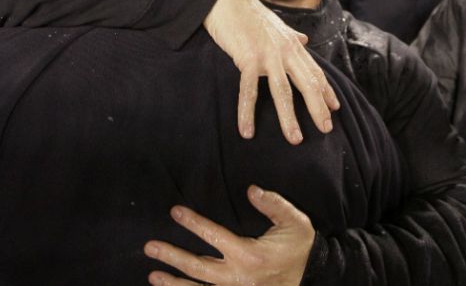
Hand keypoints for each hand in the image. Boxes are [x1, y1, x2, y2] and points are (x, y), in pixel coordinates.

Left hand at [144, 185, 314, 285]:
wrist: (315, 277)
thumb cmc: (301, 247)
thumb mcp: (294, 222)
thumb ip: (273, 204)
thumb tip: (251, 190)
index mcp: (250, 254)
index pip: (214, 236)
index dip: (193, 223)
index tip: (175, 212)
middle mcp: (239, 277)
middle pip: (198, 267)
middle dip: (172, 256)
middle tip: (150, 247)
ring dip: (175, 283)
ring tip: (153, 276)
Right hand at [204, 0, 338, 144]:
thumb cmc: (247, 13)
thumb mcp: (275, 25)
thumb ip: (290, 36)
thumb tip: (303, 39)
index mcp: (292, 44)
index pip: (314, 71)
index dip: (326, 91)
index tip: (334, 108)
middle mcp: (285, 50)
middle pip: (307, 84)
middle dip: (318, 108)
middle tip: (325, 129)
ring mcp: (267, 54)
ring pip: (283, 91)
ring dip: (289, 118)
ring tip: (295, 139)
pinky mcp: (247, 58)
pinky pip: (249, 91)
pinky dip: (247, 113)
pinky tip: (247, 131)